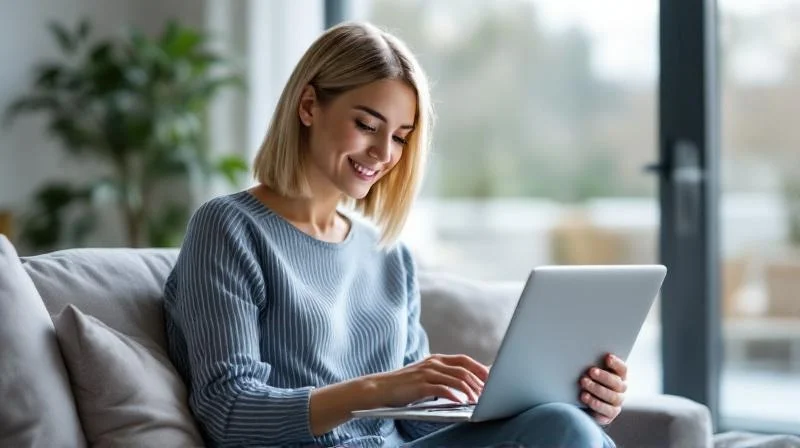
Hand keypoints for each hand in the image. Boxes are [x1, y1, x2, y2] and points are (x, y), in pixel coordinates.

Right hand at [370, 354, 489, 407]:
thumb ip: (443, 376)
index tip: (492, 378)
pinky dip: (454, 396)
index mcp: (437, 359)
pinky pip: (442, 389)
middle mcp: (433, 363)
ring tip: (478, 401)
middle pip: (464, 369)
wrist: (380, 387)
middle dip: (479, 382)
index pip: (464, 360)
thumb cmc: (405, 385)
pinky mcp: (420, 385)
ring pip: (456, 379)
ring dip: (470, 390)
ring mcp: (427, 373)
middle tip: (490, 393)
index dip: (480, 368)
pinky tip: (461, 403)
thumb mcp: (426, 375)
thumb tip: (465, 383)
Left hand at [579, 353, 627, 425]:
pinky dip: (595, 405)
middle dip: (604, 377)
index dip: (616, 364)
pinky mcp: (608, 416)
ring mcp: (616, 405)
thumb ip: (594, 364)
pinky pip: (604, 413)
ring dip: (597, 389)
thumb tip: (585, 353)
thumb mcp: (592, 372)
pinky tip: (585, 397)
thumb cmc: (588, 381)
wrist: (583, 401)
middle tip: (590, 371)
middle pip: (617, 384)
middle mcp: (620, 391)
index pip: (623, 370)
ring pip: (611, 397)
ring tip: (584, 383)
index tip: (607, 357)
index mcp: (620, 377)